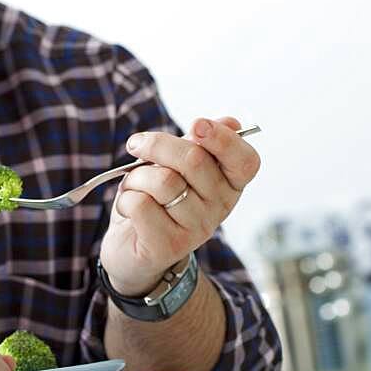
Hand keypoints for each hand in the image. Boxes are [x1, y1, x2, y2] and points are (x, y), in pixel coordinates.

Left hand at [99, 117, 260, 295]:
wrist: (133, 248)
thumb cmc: (157, 198)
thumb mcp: (176, 165)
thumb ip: (198, 143)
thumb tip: (231, 122)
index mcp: (229, 184)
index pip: (245, 161)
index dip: (224, 139)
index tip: (196, 125)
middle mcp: (220, 208)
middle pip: (194, 159)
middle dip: (157, 145)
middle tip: (136, 145)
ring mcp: (196, 230)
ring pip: (163, 181)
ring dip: (136, 177)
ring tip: (134, 187)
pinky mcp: (168, 246)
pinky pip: (141, 204)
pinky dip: (125, 199)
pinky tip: (129, 209)